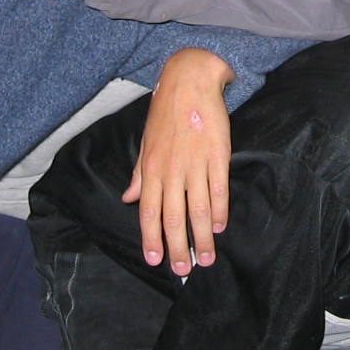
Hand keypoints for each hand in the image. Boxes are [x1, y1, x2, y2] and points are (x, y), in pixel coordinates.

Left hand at [124, 50, 234, 274]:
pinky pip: (218, 189)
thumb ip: (139, 173)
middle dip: (178, 247)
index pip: (149, 212)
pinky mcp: (217, 154)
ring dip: (202, 237)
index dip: (152, 238)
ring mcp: (195, 163)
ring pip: (198, 209)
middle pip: (173, 217)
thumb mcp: (146, 141)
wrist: (189, 80)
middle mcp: (171, 170)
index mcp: (151, 168)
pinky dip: (219, 210)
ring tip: (206, 258)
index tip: (157, 260)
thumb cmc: (165, 112)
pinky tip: (220, 226)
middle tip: (184, 269)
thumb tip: (129, 198)